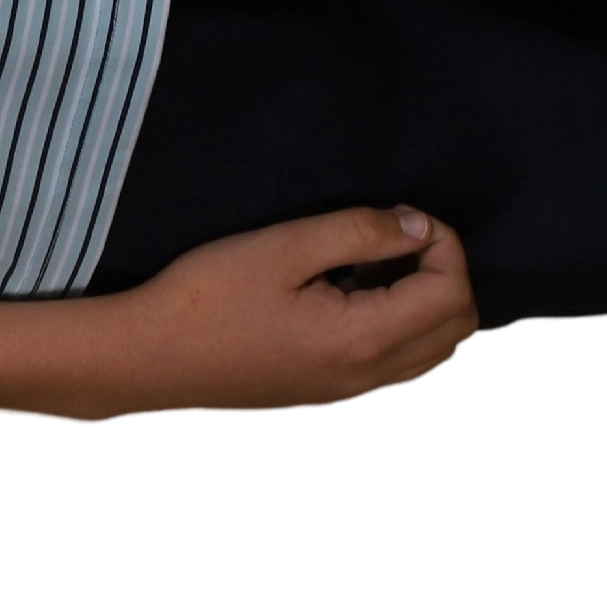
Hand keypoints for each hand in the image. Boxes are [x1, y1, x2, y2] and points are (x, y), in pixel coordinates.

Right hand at [43, 203, 484, 420]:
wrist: (149, 357)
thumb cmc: (204, 299)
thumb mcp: (281, 247)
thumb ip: (358, 232)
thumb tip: (418, 226)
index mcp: (363, 337)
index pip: (451, 290)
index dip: (442, 242)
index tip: (400, 213)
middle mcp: (370, 373)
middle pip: (457, 326)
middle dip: (444, 271)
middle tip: (397, 235)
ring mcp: (352, 390)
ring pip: (435, 350)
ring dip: (427, 301)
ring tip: (375, 265)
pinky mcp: (332, 392)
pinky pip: (401, 363)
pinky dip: (404, 327)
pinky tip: (353, 297)